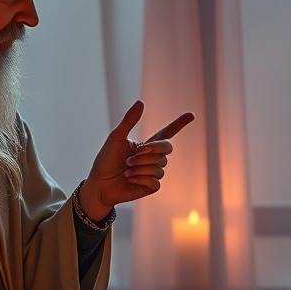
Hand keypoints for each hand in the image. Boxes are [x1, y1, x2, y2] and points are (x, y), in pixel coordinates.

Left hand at [78, 101, 194, 220]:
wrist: (99, 184)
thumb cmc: (105, 161)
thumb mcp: (116, 138)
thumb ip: (129, 121)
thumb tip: (141, 102)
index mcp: (146, 145)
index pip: (167, 133)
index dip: (179, 124)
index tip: (191, 115)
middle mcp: (152, 158)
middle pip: (167, 149)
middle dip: (150, 151)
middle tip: (132, 156)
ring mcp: (153, 173)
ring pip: (159, 166)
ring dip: (140, 166)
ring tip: (126, 170)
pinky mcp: (151, 187)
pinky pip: (156, 180)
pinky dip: (141, 178)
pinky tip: (130, 179)